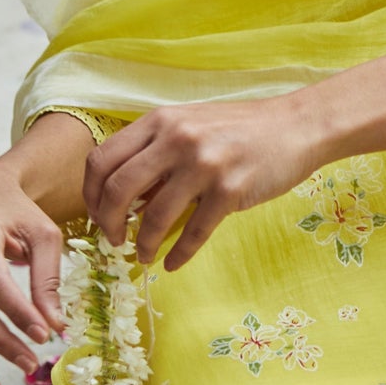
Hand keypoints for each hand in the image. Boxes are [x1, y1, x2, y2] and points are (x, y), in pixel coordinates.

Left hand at [82, 96, 324, 269]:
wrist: (295, 126)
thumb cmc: (240, 129)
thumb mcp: (190, 126)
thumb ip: (156, 154)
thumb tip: (124, 200)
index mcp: (160, 121)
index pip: (102, 159)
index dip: (90, 194)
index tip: (96, 215)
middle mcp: (177, 138)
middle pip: (117, 189)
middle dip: (107, 223)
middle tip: (113, 240)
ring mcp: (204, 164)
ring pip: (153, 216)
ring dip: (142, 244)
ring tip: (143, 256)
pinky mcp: (230, 189)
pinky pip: (193, 232)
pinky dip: (178, 254)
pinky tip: (173, 263)